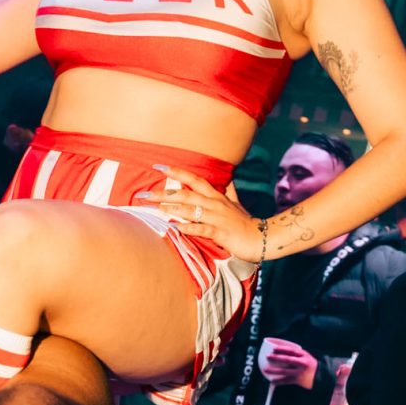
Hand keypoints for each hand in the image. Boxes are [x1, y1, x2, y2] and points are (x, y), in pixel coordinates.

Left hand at [147, 171, 262, 261]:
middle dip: (164, 193)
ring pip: (191, 210)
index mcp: (216, 196)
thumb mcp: (236, 203)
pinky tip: (177, 227)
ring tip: (155, 208)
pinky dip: (190, 228)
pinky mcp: (221, 233)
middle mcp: (214, 204)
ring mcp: (217, 218)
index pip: (194, 179)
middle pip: (186, 194)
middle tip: (144, 194)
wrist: (262, 238)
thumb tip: (228, 178)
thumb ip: (229, 190)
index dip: (177, 172)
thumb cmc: (245, 222)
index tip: (159, 166)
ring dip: (172, 209)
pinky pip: (203, 229)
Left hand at [257, 337, 318, 388]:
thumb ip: (296, 354)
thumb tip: (280, 352)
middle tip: (267, 357)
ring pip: (285, 371)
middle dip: (276, 358)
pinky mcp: (298, 380)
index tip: (273, 348)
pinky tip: (272, 382)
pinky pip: (286, 381)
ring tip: (265, 370)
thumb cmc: (311, 365)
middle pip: (287, 359)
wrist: (322, 377)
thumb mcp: (306, 357)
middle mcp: (302, 363)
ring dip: (274, 371)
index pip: (291, 350)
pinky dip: (279, 381)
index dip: (282, 349)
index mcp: (304, 355)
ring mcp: (300, 372)